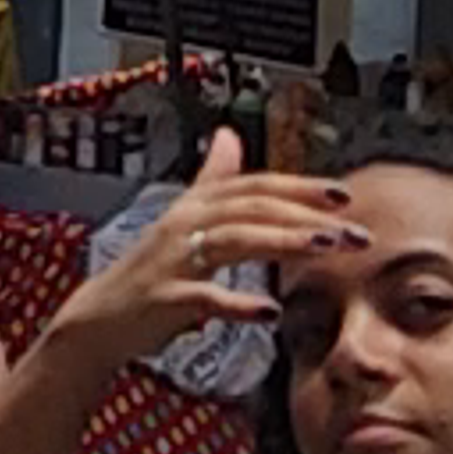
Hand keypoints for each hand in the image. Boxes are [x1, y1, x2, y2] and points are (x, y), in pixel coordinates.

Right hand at [47, 131, 359, 370]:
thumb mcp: (181, 218)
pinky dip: (237, 303)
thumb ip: (210, 179)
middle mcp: (184, 224)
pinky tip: (269, 311)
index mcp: (195, 206)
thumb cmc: (148, 270)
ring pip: (233, 239)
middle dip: (306, 215)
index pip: (254, 186)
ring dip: (282, 241)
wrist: (100, 318)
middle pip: (251, 207)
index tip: (343, 196)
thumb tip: (229, 135)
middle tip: (352, 231)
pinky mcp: (164, 298)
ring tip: (325, 248)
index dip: (299, 188)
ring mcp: (173, 260)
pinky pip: (204, 297)